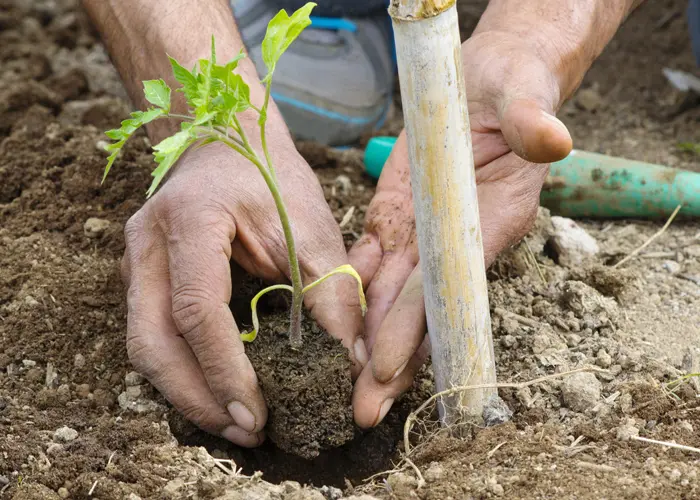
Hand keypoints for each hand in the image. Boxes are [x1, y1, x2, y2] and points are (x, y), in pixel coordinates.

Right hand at [121, 132, 365, 445]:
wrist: (228, 140)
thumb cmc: (271, 175)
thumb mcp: (310, 226)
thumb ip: (331, 291)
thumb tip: (351, 361)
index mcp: (188, 219)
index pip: (196, 309)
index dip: (224, 369)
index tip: (255, 413)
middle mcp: (147, 244)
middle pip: (151, 341)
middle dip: (196, 398)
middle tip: (246, 431)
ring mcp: (136, 262)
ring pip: (144, 347)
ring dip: (186, 393)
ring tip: (235, 423)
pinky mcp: (143, 278)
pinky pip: (152, 336)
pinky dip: (182, 372)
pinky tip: (218, 392)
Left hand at [350, 31, 573, 427]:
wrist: (481, 86)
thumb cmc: (512, 91)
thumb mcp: (524, 95)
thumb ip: (533, 120)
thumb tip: (553, 138)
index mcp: (491, 222)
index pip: (450, 285)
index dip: (419, 325)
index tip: (388, 365)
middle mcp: (454, 242)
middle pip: (417, 309)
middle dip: (390, 360)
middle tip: (364, 411)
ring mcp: (421, 233)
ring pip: (389, 296)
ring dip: (364, 340)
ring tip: (344, 387)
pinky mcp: (393, 217)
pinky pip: (367, 260)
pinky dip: (347, 289)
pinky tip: (325, 321)